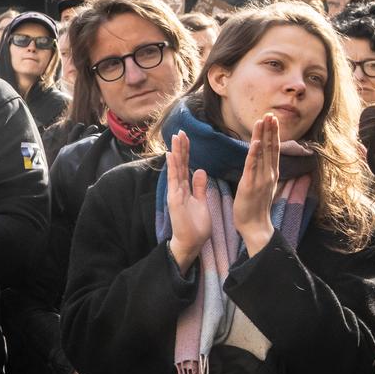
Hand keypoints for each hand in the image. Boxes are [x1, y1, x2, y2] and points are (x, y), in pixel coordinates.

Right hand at [165, 131, 212, 268]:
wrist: (191, 242)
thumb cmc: (196, 225)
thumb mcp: (202, 201)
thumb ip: (200, 187)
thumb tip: (201, 170)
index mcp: (186, 188)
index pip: (186, 166)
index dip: (186, 152)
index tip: (187, 138)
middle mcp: (178, 188)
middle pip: (179, 164)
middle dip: (181, 148)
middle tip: (181, 131)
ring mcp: (175, 192)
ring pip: (176, 169)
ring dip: (176, 153)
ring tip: (176, 137)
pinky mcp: (175, 198)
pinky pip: (174, 180)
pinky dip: (173, 167)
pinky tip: (172, 155)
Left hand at [231, 113, 280, 252]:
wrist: (255, 226)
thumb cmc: (255, 206)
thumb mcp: (261, 185)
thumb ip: (262, 171)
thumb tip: (261, 159)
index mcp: (271, 173)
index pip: (273, 149)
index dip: (273, 134)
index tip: (272, 119)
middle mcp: (269, 174)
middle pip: (271, 148)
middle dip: (270, 130)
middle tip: (270, 114)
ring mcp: (261, 180)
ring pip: (263, 154)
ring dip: (264, 137)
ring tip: (264, 121)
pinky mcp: (251, 186)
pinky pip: (253, 167)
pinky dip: (255, 154)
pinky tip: (256, 143)